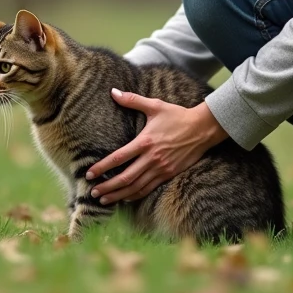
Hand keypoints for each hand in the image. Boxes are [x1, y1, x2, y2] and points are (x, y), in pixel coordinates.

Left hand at [86, 89, 228, 203]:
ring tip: (104, 200)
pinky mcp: (169, 174)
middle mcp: (152, 158)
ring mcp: (161, 168)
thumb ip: (132, 100)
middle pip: (125, 178)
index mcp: (145, 141)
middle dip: (107, 187)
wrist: (202, 128)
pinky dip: (135, 195)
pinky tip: (125, 198)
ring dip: (119, 195)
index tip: (89, 173)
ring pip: (136, 187)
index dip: (103, 167)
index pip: (119, 157)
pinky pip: (149, 188)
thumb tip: (113, 91)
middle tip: (93, 193)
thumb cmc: (177, 115)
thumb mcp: (155, 105)